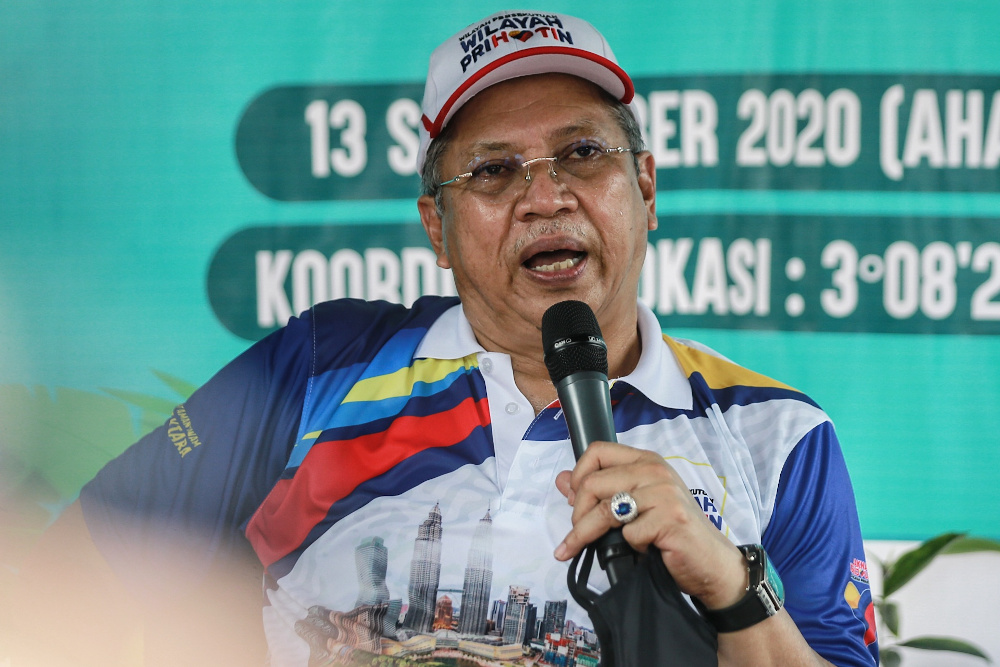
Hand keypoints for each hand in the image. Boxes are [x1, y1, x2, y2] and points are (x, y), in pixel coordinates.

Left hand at [553, 440, 747, 609]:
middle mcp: (655, 470)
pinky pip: (628, 534)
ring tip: (576, 549)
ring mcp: (664, 493)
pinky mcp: (671, 519)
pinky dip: (629, 547)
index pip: (597, 451)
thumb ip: (601, 490)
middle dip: (577, 514)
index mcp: (646, 460)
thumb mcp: (636, 505)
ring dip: (585, 534)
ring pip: (604, 510)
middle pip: (593, 483)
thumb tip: (562, 480)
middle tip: (578, 533)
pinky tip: (645, 549)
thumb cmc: (673, 533)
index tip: (573, 500)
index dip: (578, 475)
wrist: (713, 563)